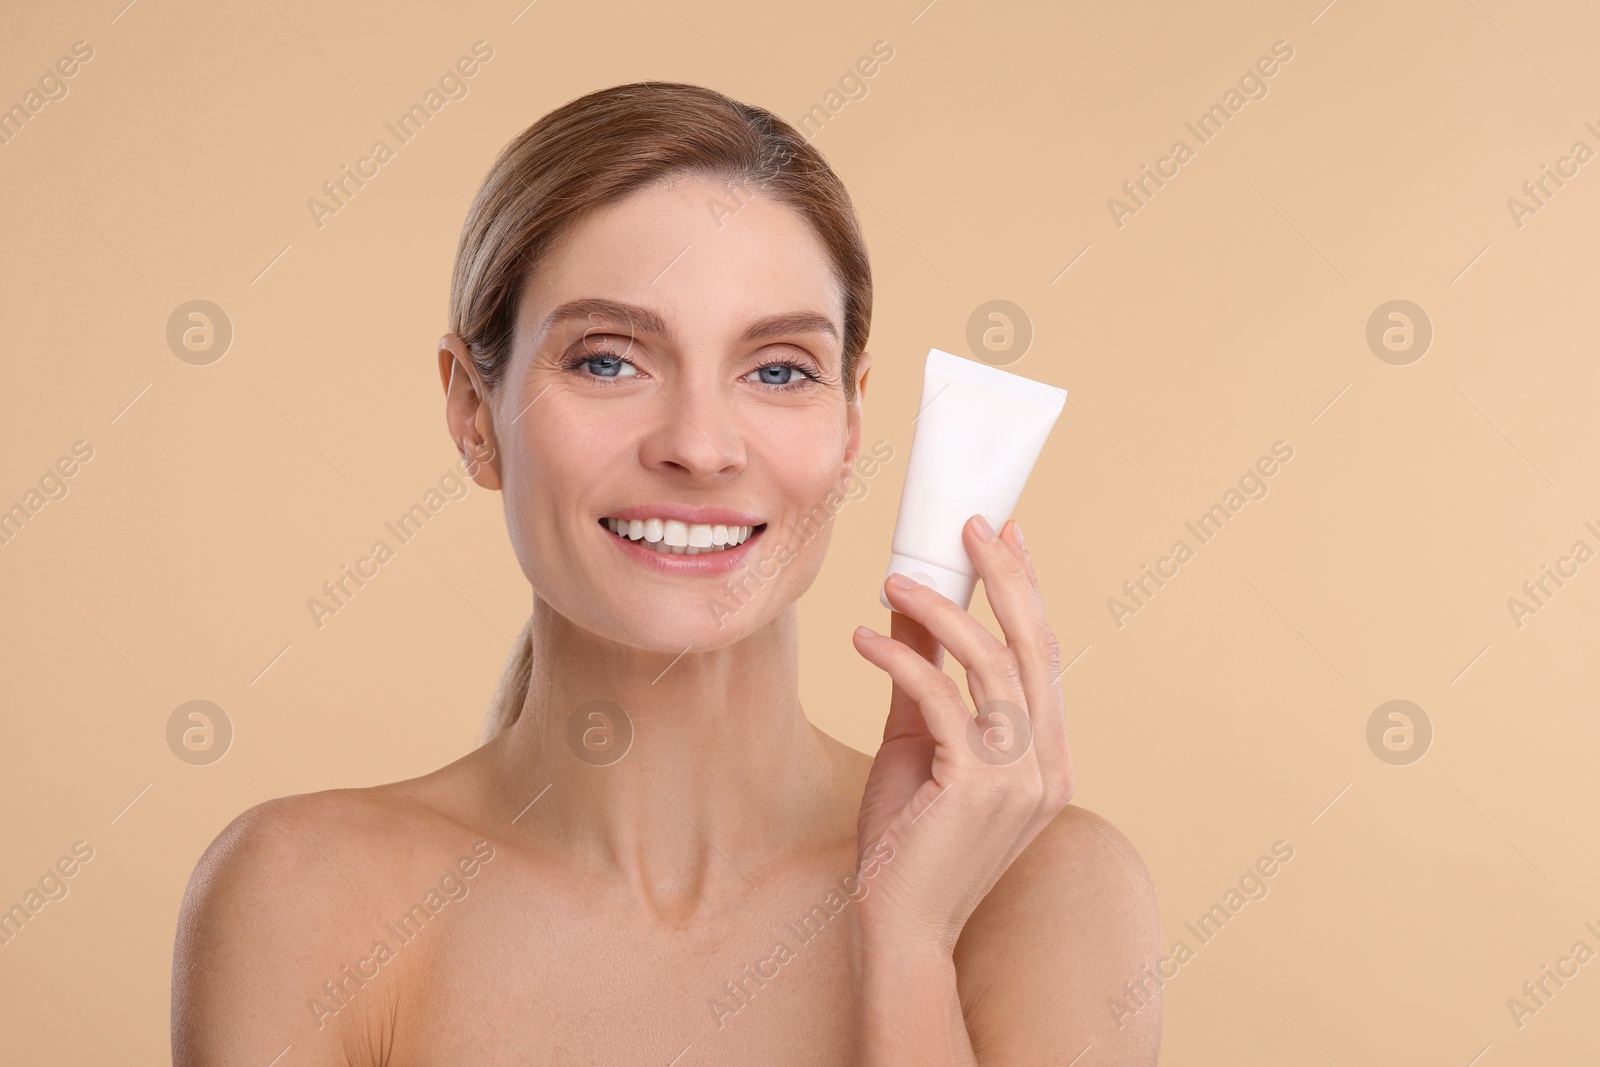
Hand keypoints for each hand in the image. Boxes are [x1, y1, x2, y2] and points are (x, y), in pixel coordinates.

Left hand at [851, 515, 1073, 957]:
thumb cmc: (906, 842)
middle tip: (970, 525)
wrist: (900, 927)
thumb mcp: (915, 744)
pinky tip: (862, 641)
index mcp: (1046, 756)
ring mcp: (1021, 777)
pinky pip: (944, 700)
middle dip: (1004, 576)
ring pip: (992, 665)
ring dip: (940, 612)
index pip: (1043, 655)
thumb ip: (922, 678)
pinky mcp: (979, 786)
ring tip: (891, 584)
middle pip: (1034, 646)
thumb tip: (909, 610)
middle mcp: (1048, 764)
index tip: (1004, 535)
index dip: (1027, 590)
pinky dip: (902, 662)